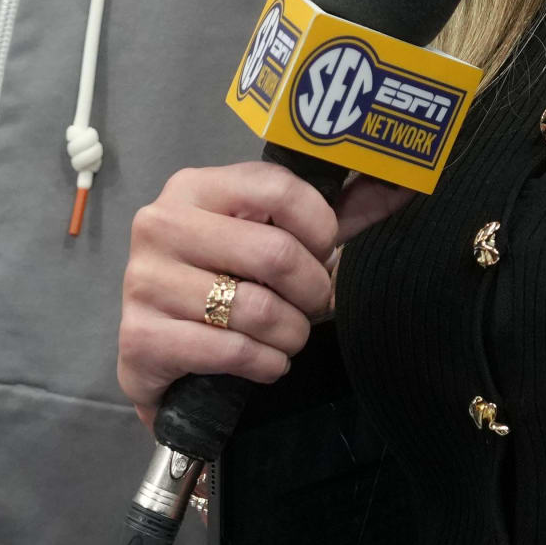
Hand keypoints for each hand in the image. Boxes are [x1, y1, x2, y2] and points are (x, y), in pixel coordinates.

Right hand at [115, 166, 407, 418]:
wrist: (161, 354)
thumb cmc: (224, 285)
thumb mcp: (274, 239)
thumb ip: (336, 211)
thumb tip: (405, 180)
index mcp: (192, 188)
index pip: (277, 188)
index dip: (319, 227)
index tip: (323, 252)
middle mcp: (160, 225)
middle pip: (274, 253)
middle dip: (312, 290)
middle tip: (312, 305)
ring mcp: (143, 281)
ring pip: (256, 309)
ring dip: (292, 334)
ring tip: (288, 337)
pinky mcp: (140, 337)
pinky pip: (232, 351)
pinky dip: (266, 364)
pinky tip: (264, 362)